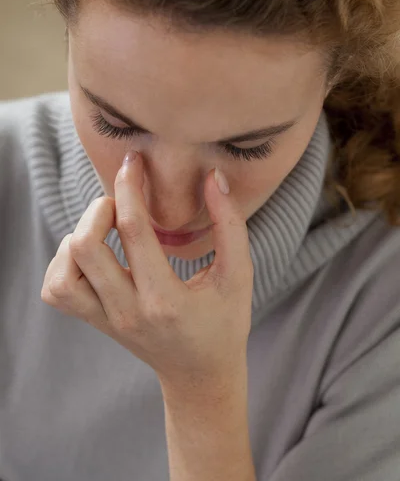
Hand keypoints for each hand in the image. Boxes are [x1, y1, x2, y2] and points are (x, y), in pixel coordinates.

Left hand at [42, 151, 253, 390]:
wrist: (200, 374)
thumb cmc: (224, 322)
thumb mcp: (239, 274)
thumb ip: (229, 224)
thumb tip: (212, 178)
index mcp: (166, 299)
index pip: (134, 230)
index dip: (130, 186)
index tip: (133, 161)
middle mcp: (128, 312)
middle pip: (84, 247)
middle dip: (100, 209)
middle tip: (123, 203)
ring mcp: (107, 320)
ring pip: (63, 271)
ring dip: (79, 236)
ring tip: (107, 230)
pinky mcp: (96, 322)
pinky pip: (57, 290)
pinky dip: (66, 263)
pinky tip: (95, 255)